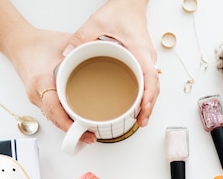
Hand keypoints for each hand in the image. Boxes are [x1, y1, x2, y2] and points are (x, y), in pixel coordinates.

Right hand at [5, 27, 95, 139]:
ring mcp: (35, 98)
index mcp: (42, 80)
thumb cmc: (39, 43)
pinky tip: (75, 121)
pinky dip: (63, 118)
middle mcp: (36, 93)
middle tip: (91, 137)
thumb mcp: (65, 43)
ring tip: (87, 133)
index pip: (54, 108)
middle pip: (55, 118)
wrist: (18, 43)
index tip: (83, 131)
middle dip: (73, 131)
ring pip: (53, 118)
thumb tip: (108, 52)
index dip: (68, 123)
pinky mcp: (37, 99)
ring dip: (68, 126)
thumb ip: (85, 49)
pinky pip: (51, 113)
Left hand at [49, 0, 157, 138]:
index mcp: (140, 50)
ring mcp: (148, 60)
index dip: (148, 95)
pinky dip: (145, 95)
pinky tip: (138, 105)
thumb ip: (81, 36)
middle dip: (150, 106)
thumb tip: (67, 54)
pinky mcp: (143, 62)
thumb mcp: (97, 21)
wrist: (130, 4)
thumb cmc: (120, 11)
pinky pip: (148, 81)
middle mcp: (148, 57)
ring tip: (140, 119)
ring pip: (153, 86)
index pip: (150, 77)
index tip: (143, 109)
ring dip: (148, 103)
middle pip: (154, 87)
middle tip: (141, 122)